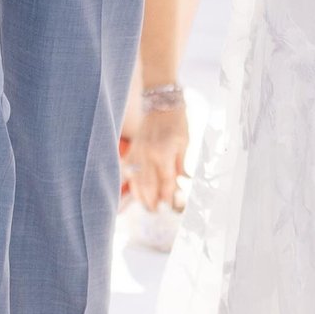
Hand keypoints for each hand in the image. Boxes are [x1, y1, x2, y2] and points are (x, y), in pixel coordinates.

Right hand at [123, 94, 187, 213]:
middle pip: (148, 186)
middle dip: (152, 202)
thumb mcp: (185, 142)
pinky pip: (128, 170)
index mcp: (164, 152)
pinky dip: (131, 182)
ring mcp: (138, 152)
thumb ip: (182, 164)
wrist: (161, 101)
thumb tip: (183, 182)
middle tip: (155, 212)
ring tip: (146, 206)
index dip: (168, 196)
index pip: (165, 182)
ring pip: (135, 180)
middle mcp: (148, 154)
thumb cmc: (177, 120)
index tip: (170, 206)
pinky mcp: (132, 148)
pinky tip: (136, 191)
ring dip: (140, 196)